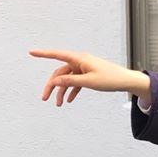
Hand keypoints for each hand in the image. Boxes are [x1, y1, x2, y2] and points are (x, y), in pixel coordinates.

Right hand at [31, 49, 150, 106]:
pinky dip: (71, 90)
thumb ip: (70, 81)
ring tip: (58, 104)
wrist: (125, 81)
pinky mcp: (88, 75)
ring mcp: (83, 68)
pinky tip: (68, 100)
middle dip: (52, 85)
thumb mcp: (88, 82)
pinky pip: (75, 82)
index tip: (32, 52)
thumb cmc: (110, 79)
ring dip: (61, 91)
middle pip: (60, 73)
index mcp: (79, 59)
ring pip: (67, 79)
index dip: (43, 54)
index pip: (57, 55)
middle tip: (45, 98)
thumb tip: (55, 81)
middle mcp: (80, 62)